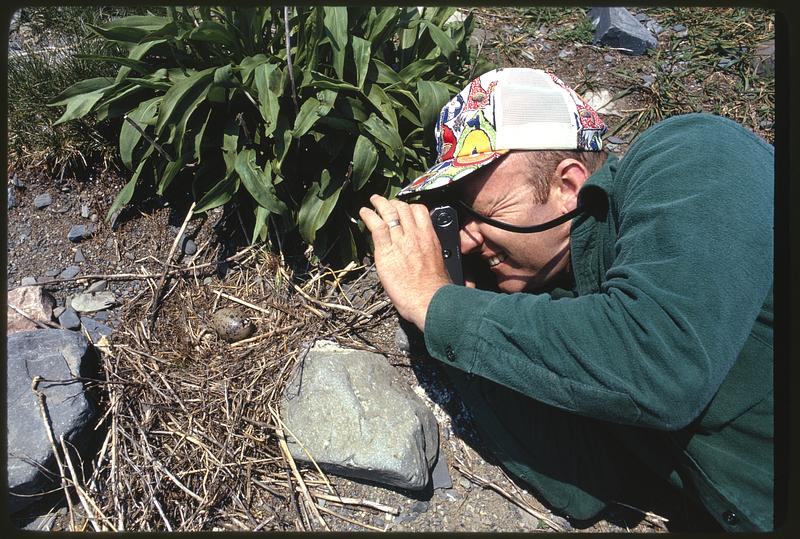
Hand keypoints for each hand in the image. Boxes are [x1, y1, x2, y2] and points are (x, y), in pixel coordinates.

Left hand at [359, 194, 451, 329]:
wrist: (429, 300)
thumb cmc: (436, 290)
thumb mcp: (443, 267)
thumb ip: (436, 257)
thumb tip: (442, 265)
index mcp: (430, 237)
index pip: (420, 211)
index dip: (410, 207)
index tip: (404, 208)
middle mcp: (416, 235)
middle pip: (403, 208)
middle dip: (393, 203)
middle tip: (387, 203)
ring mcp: (400, 241)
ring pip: (389, 212)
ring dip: (380, 203)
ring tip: (374, 200)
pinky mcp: (386, 251)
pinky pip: (376, 226)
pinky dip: (369, 216)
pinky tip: (364, 212)